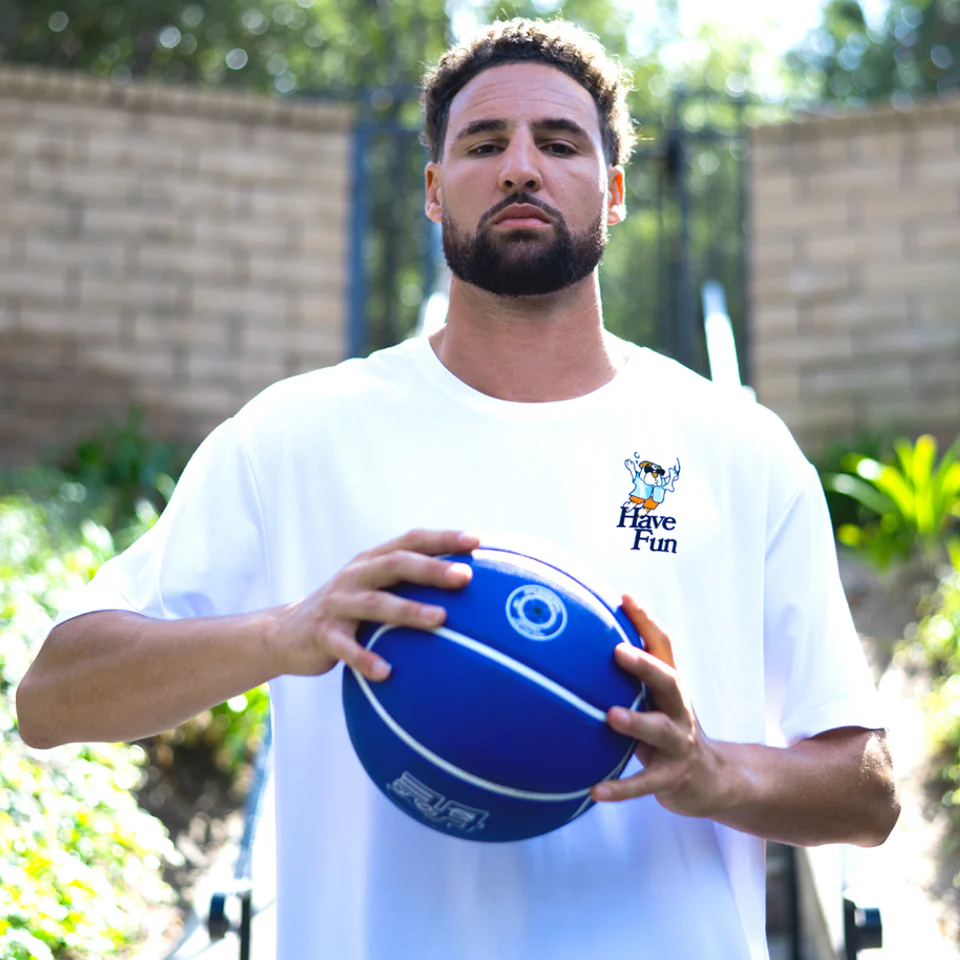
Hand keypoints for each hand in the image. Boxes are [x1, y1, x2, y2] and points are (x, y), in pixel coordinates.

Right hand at [272, 529, 479, 680]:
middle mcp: (356, 575)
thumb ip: (408, 584)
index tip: (478, 542)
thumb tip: (468, 589)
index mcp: (372, 560)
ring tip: (440, 620)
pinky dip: (366, 659)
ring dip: (409, 611)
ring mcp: (338, 603)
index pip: (411, 540)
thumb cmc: (348, 611)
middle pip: (396, 564)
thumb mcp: (374, 589)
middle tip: (465, 577)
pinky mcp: (323, 635)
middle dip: (432, 568)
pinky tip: (387, 673)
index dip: (443, 538)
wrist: (285, 633)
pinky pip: (347, 648)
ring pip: (376, 603)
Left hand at [591, 594, 729, 818]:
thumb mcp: (655, 700)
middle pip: (668, 680)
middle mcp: (679, 709)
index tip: (624, 597)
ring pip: (660, 730)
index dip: (646, 620)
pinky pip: (645, 784)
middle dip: (644, 664)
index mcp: (671, 686)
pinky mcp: (673, 777)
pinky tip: (596, 791)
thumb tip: (578, 645)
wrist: (715, 780)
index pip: (663, 645)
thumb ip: (629, 677)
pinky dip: (621, 788)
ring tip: (610, 716)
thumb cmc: (669, 729)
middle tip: (617, 651)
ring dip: (636, 722)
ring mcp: (679, 743)